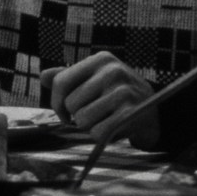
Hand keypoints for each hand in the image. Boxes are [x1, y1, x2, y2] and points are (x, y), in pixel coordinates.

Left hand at [39, 51, 159, 148]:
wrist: (154, 109)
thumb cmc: (115, 93)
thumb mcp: (94, 78)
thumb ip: (67, 77)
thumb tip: (43, 76)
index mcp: (100, 59)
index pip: (60, 81)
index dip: (56, 102)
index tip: (63, 112)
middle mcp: (113, 71)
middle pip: (71, 104)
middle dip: (77, 115)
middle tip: (93, 113)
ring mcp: (123, 92)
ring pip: (82, 119)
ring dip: (89, 126)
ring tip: (104, 119)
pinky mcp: (131, 114)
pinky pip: (98, 132)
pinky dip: (101, 136)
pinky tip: (113, 127)